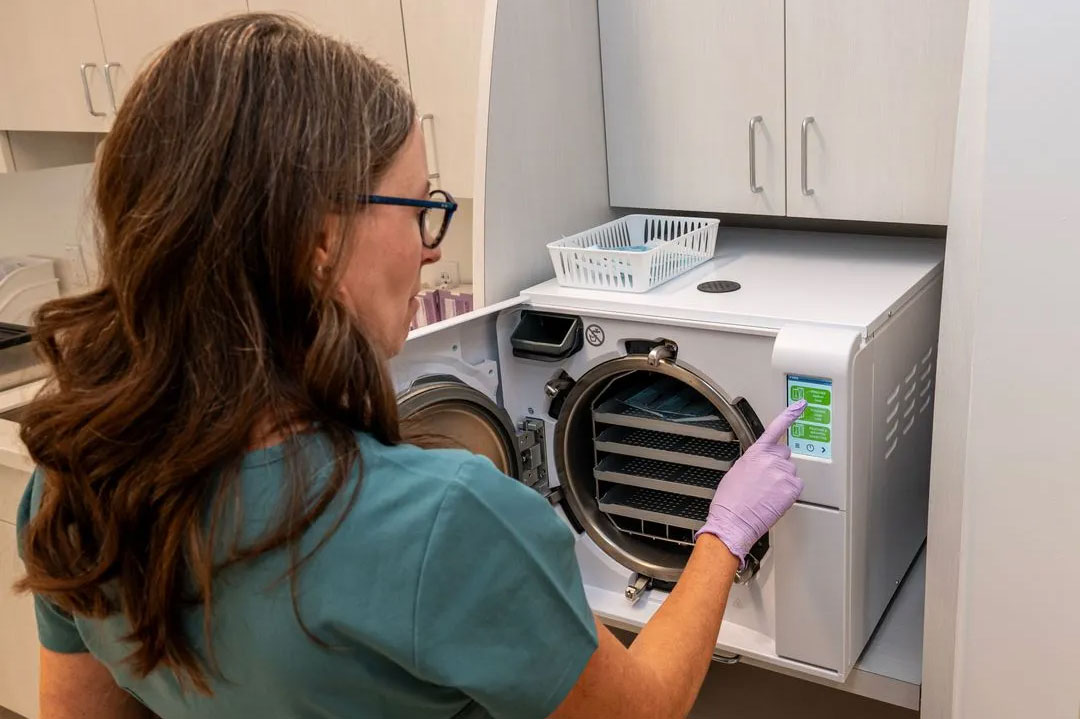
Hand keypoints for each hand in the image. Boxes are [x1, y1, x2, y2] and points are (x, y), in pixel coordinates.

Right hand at [694, 400, 807, 562]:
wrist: (733, 521)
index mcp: (755, 452)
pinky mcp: (792, 488)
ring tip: (766, 495)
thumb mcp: (736, 472)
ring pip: (790, 473)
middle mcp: (771, 459)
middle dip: (778, 466)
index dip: (790, 415)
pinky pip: (796, 487)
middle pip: (785, 456)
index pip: (776, 428)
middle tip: (766, 482)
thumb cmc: (730, 502)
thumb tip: (761, 465)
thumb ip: (753, 462)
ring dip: (782, 481)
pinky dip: (788, 493)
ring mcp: (783, 473)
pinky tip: (774, 500)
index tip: (801, 405)